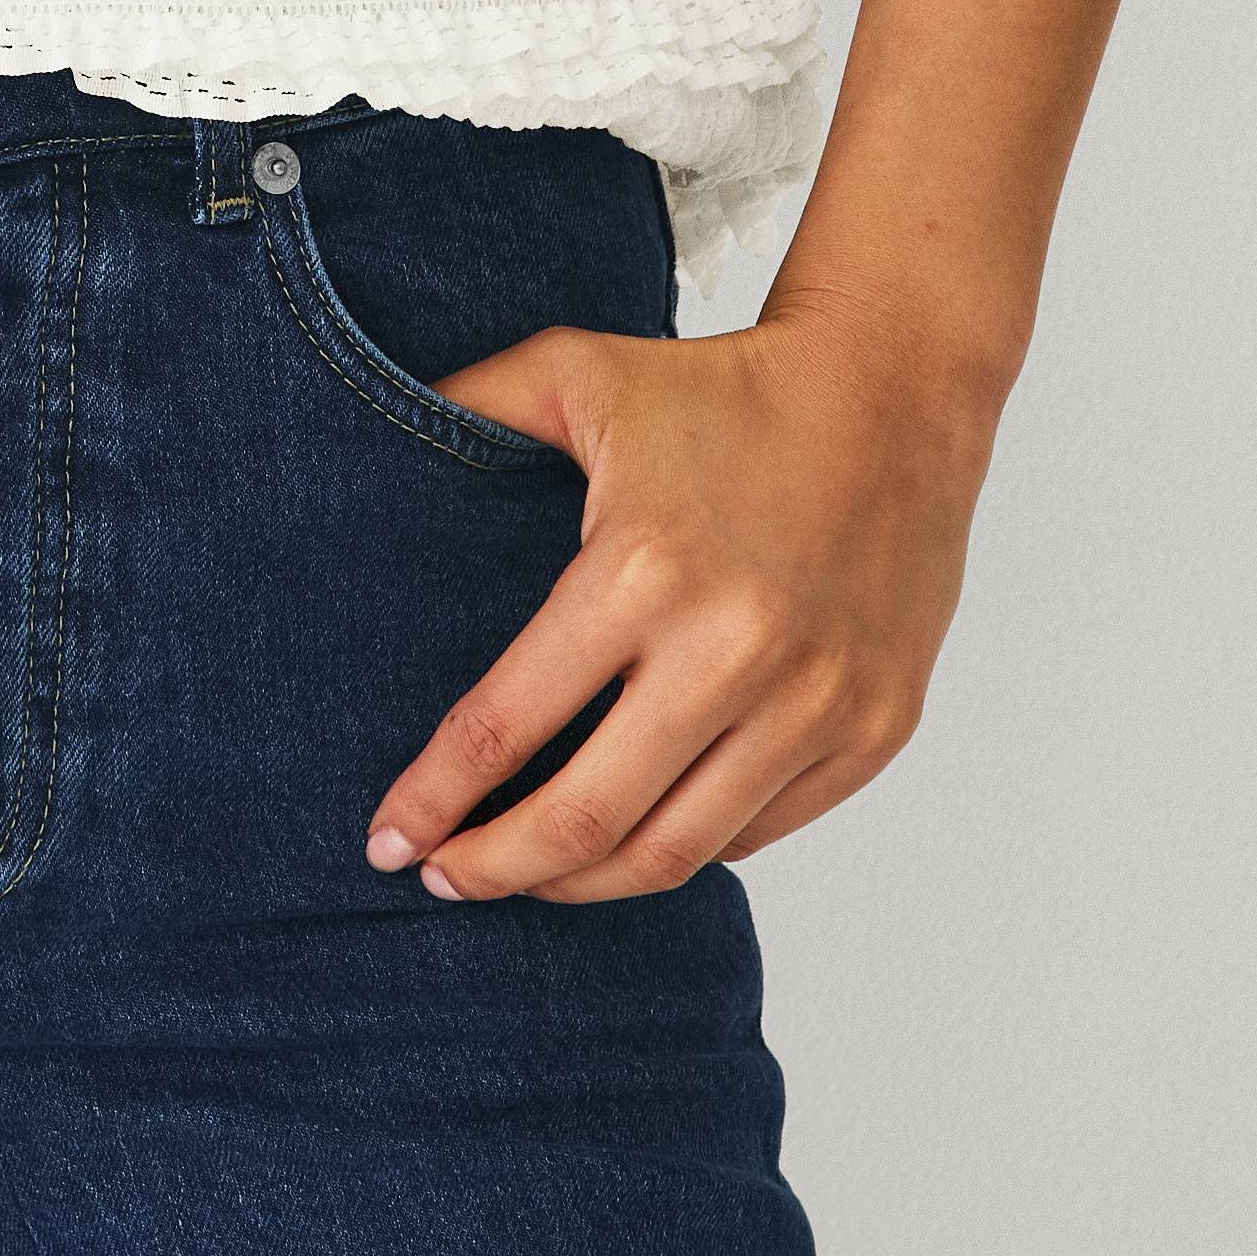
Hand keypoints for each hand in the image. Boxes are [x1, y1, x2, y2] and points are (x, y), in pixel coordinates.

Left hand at [362, 298, 1003, 902]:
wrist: (896, 390)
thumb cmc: (724, 386)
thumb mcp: (579, 372)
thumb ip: (470, 405)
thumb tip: (361, 437)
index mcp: (643, 569)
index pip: (508, 723)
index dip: (435, 796)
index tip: (386, 840)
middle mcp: (732, 650)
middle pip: (586, 820)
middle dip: (494, 867)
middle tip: (442, 878)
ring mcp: (812, 702)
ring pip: (674, 853)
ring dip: (583, 883)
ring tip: (525, 875)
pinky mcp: (871, 731)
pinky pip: (756, 831)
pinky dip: (683, 847)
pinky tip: (632, 834)